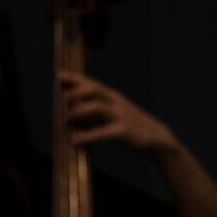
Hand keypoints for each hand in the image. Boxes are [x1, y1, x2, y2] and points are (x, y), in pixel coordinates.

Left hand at [60, 71, 176, 154]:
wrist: (157, 137)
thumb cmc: (129, 124)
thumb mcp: (114, 110)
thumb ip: (94, 107)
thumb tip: (68, 109)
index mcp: (112, 96)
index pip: (92, 82)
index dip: (76, 78)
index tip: (59, 75)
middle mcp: (116, 101)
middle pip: (94, 89)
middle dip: (75, 92)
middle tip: (62, 101)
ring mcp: (121, 115)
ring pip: (97, 106)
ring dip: (78, 112)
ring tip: (67, 121)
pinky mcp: (124, 131)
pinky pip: (102, 132)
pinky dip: (86, 136)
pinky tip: (74, 141)